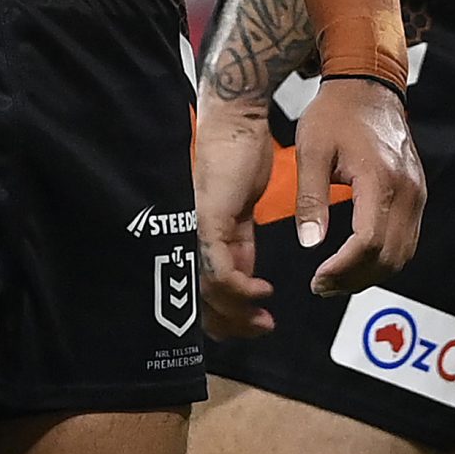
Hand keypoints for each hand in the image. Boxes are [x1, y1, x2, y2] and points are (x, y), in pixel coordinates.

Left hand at [194, 92, 280, 338]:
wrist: (239, 125)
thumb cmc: (241, 162)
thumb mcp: (243, 216)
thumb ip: (240, 248)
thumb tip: (246, 280)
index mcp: (198, 241)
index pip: (201, 294)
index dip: (224, 318)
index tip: (251, 326)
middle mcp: (190, 239)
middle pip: (201, 301)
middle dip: (231, 324)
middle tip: (260, 329)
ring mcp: (196, 231)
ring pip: (209, 292)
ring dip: (239, 311)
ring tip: (264, 317)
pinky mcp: (208, 220)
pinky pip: (219, 269)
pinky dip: (241, 288)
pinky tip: (262, 290)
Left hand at [295, 78, 425, 297]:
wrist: (367, 85)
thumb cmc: (335, 114)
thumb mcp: (311, 150)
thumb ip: (311, 199)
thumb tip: (310, 244)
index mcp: (379, 178)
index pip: (368, 242)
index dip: (343, 269)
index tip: (317, 279)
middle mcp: (406, 190)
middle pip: (389, 256)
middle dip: (355, 279)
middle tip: (322, 286)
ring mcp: (416, 192)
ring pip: (402, 254)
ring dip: (371, 274)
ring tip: (335, 278)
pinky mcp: (417, 193)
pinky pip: (407, 239)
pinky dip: (384, 258)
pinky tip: (356, 259)